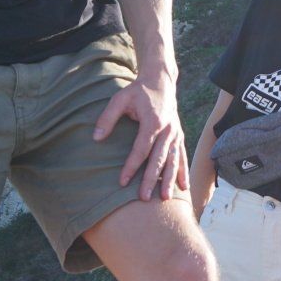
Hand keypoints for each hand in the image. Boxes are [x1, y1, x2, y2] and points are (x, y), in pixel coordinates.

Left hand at [92, 73, 188, 200]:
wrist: (161, 82)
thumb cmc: (138, 91)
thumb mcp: (120, 99)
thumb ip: (107, 118)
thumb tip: (96, 138)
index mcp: (153, 121)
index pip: (141, 149)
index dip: (131, 166)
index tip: (122, 181)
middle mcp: (168, 130)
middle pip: (159, 159)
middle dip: (151, 180)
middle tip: (143, 198)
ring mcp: (176, 134)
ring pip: (174, 161)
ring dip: (170, 180)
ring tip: (166, 198)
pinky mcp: (180, 136)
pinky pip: (182, 157)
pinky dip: (183, 172)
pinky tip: (183, 188)